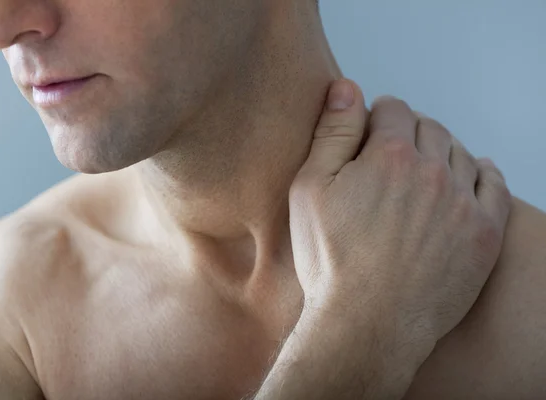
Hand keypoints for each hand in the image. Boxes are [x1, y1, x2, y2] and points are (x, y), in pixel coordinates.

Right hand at [288, 80, 511, 364]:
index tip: (370, 133)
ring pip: (461, 153)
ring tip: (423, 170)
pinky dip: (482, 173)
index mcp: (390, 155)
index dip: (377, 118)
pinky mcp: (484, 234)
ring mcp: (464, 203)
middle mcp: (434, 171)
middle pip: (429, 127)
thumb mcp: (310, 189)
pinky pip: (495, 185)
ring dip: (442, 152)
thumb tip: (347, 87)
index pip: (392, 109)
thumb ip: (333, 132)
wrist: (368, 323)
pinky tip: (470, 176)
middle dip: (408, 133)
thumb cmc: (332, 260)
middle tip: (391, 155)